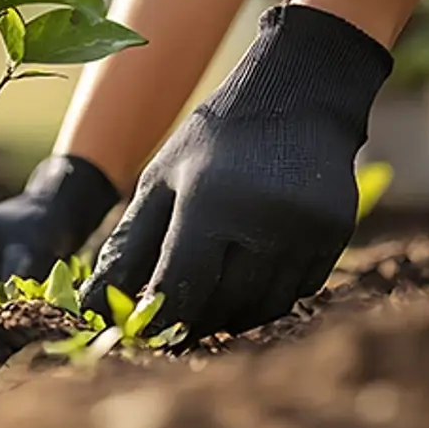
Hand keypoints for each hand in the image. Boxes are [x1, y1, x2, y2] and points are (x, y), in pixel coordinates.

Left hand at [82, 5, 391, 337]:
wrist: (298, 94)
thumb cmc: (216, 139)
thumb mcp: (161, 178)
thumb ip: (129, 244)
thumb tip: (94, 303)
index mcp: (209, 201)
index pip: (181, 287)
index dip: (160, 319)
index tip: (146, 333)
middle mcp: (262, 219)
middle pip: (223, 304)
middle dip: (195, 320)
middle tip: (176, 323)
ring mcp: (305, 229)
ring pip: (263, 307)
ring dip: (232, 315)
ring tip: (212, 299)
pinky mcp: (334, 234)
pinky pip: (298, 291)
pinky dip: (270, 295)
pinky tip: (253, 272)